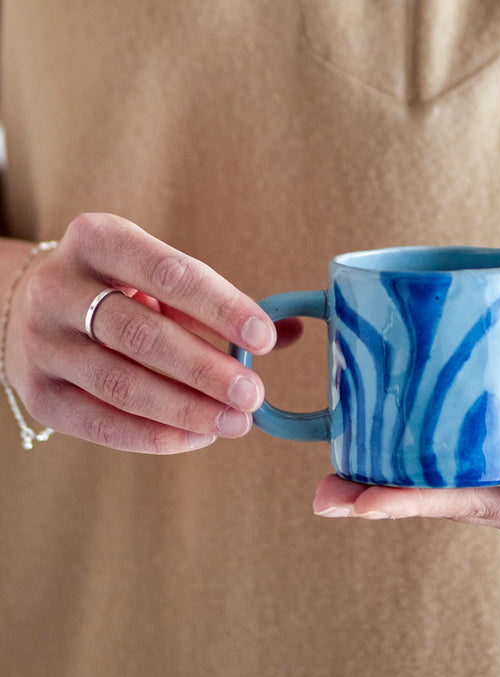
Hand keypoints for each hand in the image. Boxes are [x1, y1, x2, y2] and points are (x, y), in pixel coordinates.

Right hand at [3, 212, 299, 452]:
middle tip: (254, 394)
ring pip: (120, 383)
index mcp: (98, 239)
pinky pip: (100, 423)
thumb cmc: (119, 290)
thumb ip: (219, 304)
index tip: (264, 336)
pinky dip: (155, 435)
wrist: (30, 309)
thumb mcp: (159, 278)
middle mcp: (60, 286)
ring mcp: (41, 342)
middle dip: (205, 369)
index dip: (220, 306)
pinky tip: (198, 437)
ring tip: (236, 421)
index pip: (168, 272)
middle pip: (141, 334)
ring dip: (186, 409)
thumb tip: (292, 331)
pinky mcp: (36, 392)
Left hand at [313, 348, 499, 540]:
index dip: (412, 503)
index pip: (466, 504)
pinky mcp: (496, 455)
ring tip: (326, 484)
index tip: (361, 504)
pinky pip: (446, 463)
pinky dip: (406, 459)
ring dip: (382, 485)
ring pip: (435, 486)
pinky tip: (367, 450)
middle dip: (379, 502)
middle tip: (321, 499)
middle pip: (439, 502)